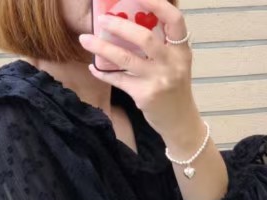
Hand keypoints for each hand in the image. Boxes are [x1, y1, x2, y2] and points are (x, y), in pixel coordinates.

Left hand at [78, 0, 199, 142]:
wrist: (180, 121)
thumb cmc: (174, 89)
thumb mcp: (175, 63)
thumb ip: (161, 45)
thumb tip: (130, 22)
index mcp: (181, 50)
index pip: (174, 19)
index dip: (157, 4)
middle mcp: (171, 63)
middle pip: (144, 37)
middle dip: (120, 26)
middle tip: (102, 19)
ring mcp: (158, 80)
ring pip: (125, 58)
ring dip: (102, 47)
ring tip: (85, 39)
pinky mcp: (144, 96)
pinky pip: (118, 80)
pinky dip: (103, 73)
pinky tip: (92, 67)